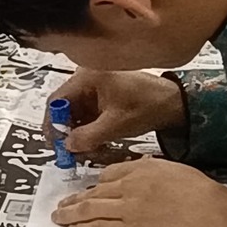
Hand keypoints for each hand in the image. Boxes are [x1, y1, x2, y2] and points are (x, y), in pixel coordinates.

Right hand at [47, 68, 185, 154]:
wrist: (173, 103)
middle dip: (66, 129)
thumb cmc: (146, 107)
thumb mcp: (114, 125)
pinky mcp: (103, 92)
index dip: (53, 124)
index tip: (56, 144)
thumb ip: (87, 136)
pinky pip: (87, 110)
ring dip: (77, 130)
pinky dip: (87, 126)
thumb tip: (67, 146)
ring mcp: (95, 83)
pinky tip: (92, 140)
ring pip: (76, 110)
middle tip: (69, 150)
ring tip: (82, 149)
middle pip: (65, 105)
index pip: (57, 100)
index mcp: (87, 76)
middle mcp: (87, 75)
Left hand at [51, 156, 226, 226]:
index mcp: (145, 169)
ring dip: (71, 213)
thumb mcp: (181, 172)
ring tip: (59, 217)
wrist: (214, 220)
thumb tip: (149, 172)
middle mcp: (131, 186)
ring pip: (90, 209)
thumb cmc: (207, 198)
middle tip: (64, 203)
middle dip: (76, 198)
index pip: (111, 174)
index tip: (90, 190)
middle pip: (95, 191)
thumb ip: (159, 172)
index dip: (96, 184)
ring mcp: (128, 209)